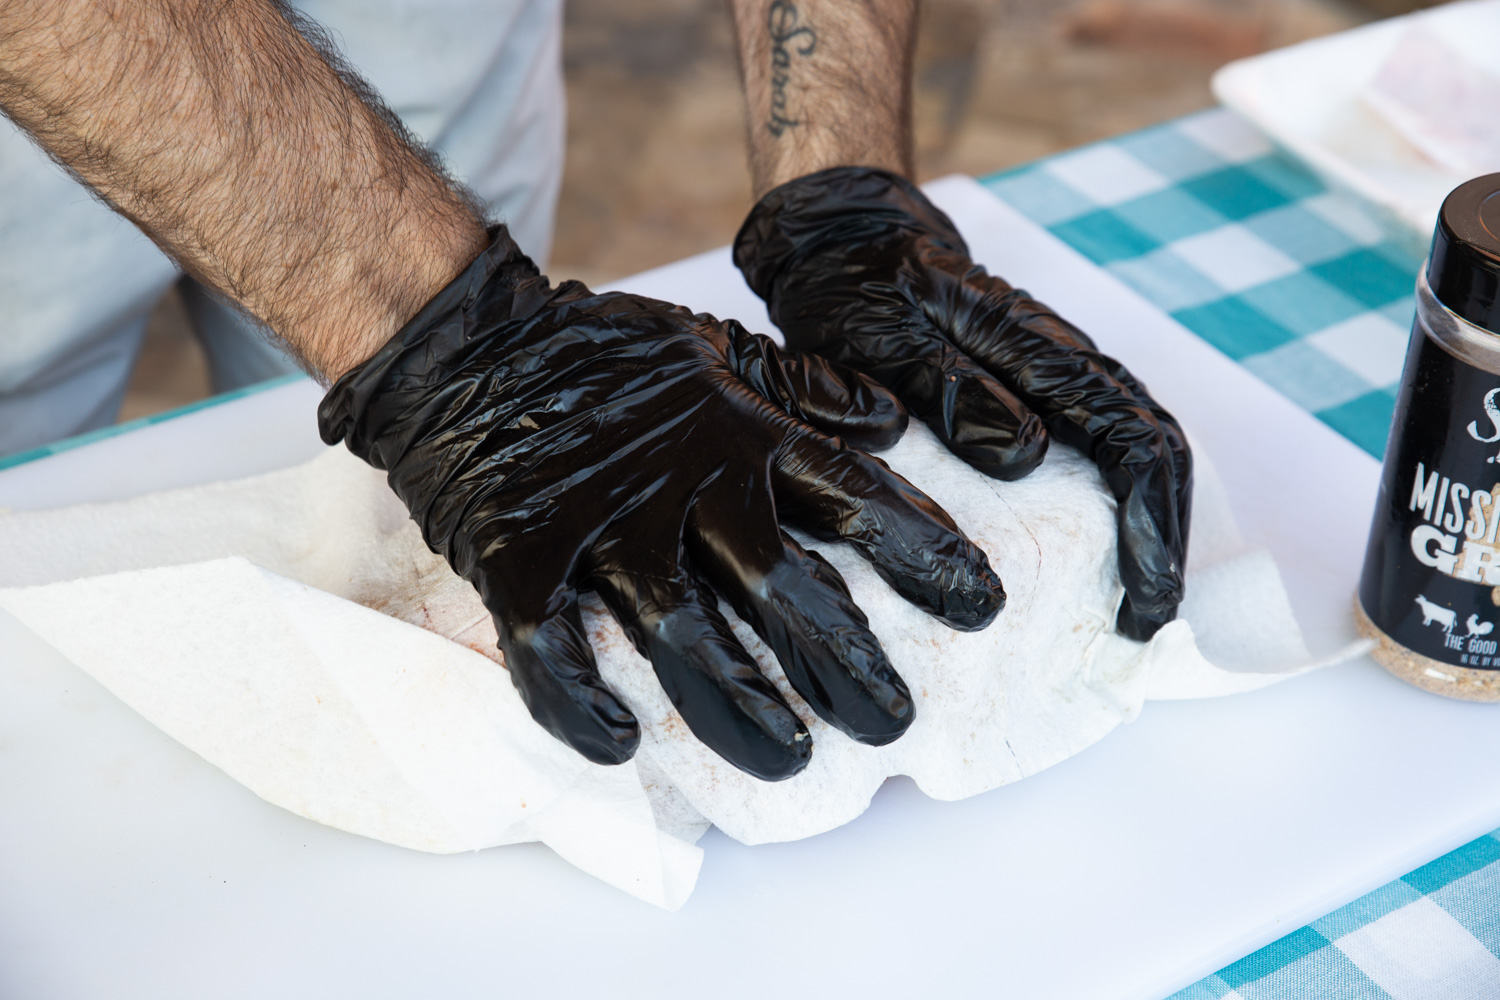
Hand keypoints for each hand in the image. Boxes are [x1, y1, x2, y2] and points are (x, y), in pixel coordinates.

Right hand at [319, 229, 1005, 780]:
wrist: (468, 345)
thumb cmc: (600, 354)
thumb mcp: (712, 349)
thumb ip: (801, 387)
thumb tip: (886, 419)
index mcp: (738, 433)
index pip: (848, 496)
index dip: (921, 552)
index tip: (980, 605)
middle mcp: (683, 485)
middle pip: (783, 584)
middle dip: (844, 659)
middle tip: (891, 723)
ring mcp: (600, 525)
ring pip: (682, 633)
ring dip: (739, 706)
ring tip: (788, 760)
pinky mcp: (520, 557)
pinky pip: (550, 645)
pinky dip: (579, 701)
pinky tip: (618, 746)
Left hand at [733, 167, 1191, 640]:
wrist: (846, 247)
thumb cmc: (861, 291)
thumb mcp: (884, 336)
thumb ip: (949, 386)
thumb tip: (1024, 451)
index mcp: (1038, 346)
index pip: (1132, 436)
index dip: (1149, 522)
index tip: (1140, 597)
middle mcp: (1066, 360)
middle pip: (1153, 449)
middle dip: (1161, 541)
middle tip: (1143, 623)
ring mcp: (1056, 376)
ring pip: (1132, 451)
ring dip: (1143, 528)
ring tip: (1129, 607)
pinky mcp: (1035, 394)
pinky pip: (1098, 450)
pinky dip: (1110, 509)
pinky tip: (1093, 559)